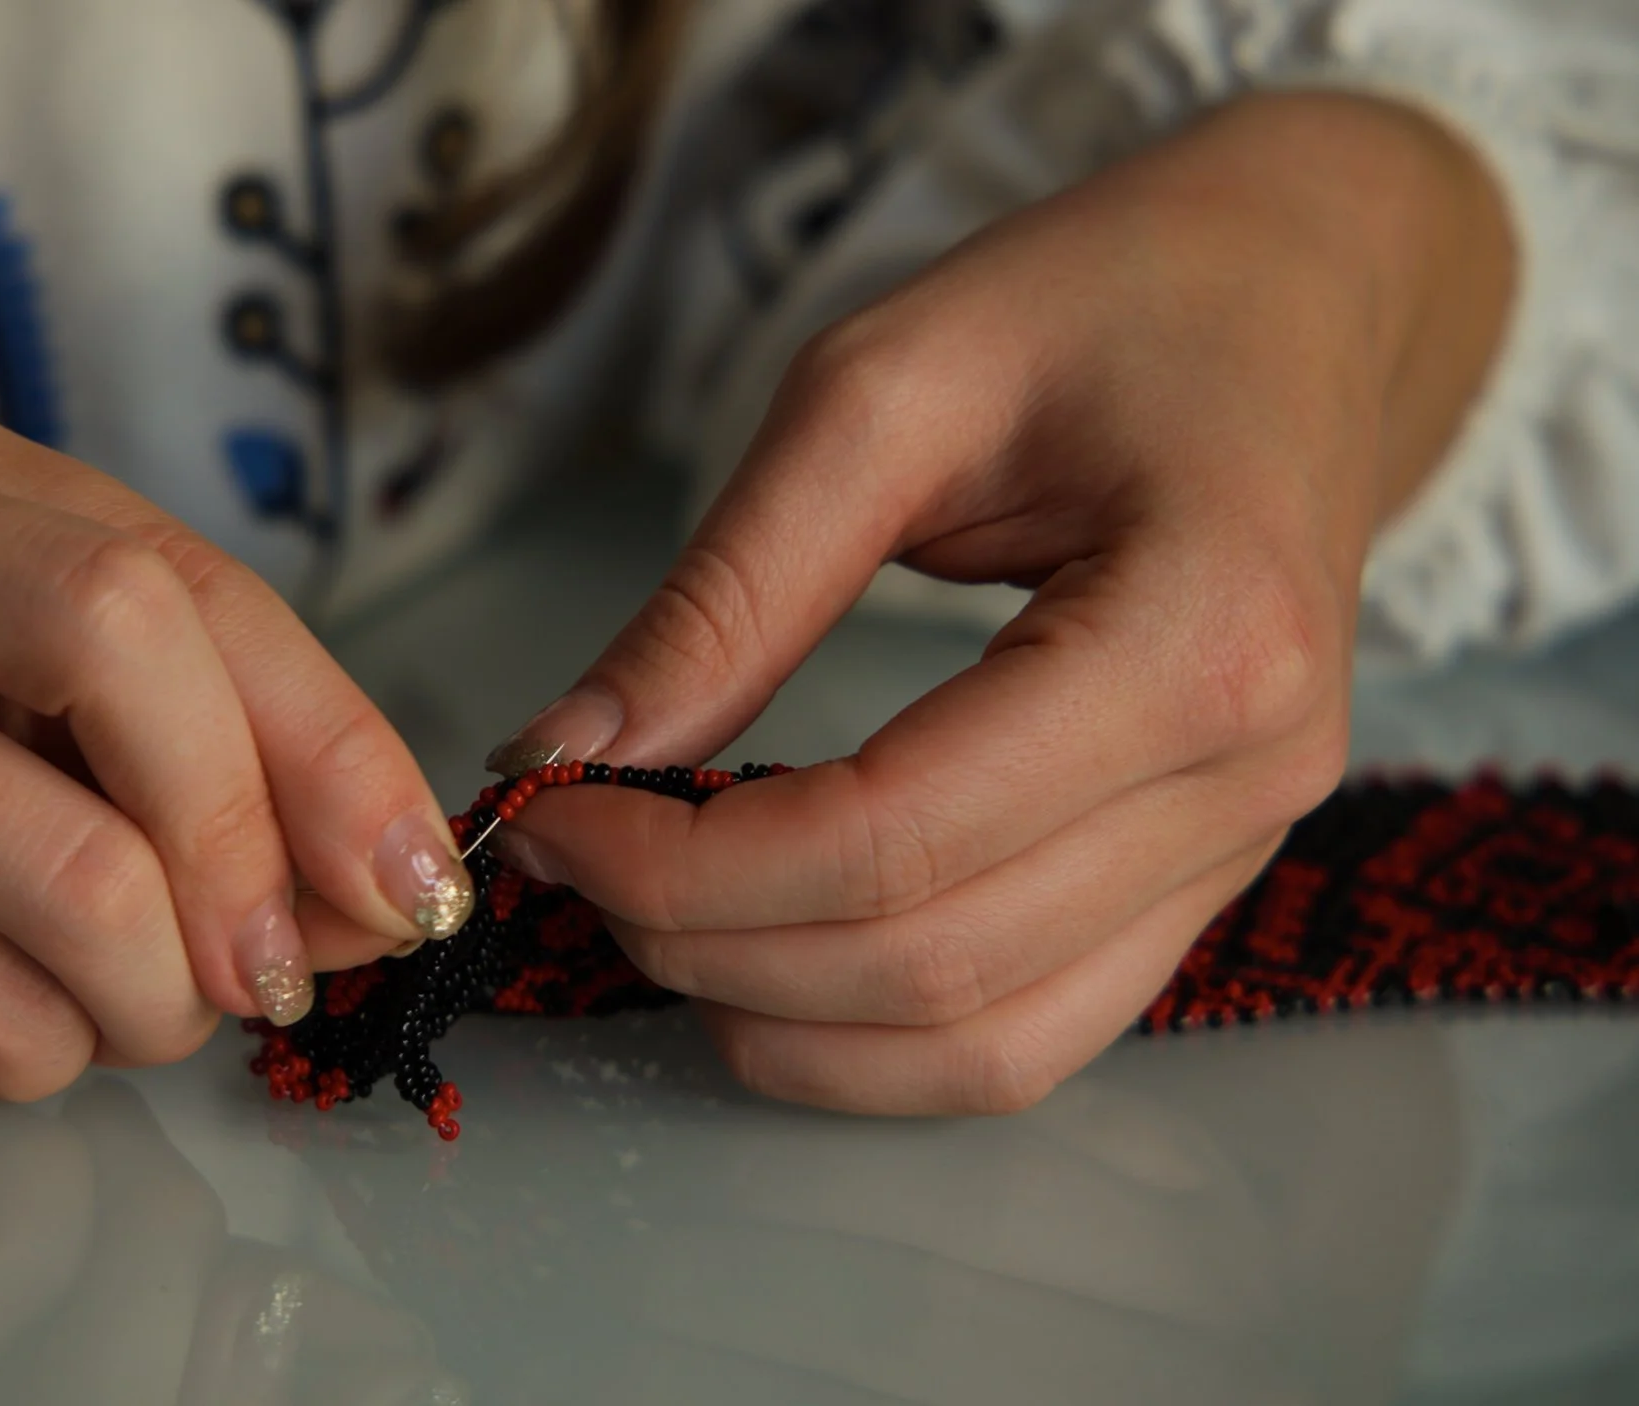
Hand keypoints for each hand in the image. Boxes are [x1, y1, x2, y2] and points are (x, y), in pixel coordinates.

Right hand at [0, 361, 473, 1198]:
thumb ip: (167, 747)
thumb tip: (382, 872)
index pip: (185, 571)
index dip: (329, 735)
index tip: (405, 869)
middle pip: (136, 645)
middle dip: (247, 845)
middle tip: (264, 971)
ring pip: (81, 862)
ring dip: (143, 991)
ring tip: (98, 1017)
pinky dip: (25, 1046)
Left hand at [476, 94, 1514, 1113]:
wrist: (1302, 300)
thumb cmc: (1107, 301)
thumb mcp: (882, 389)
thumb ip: (728, 590)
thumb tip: (564, 749)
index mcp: (1199, 636)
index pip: (894, 840)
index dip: (684, 861)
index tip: (544, 805)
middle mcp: (1250, 779)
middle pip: (929, 964)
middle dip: (704, 939)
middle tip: (568, 846)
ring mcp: (1245, 848)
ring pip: (985, 1046)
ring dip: (780, 1015)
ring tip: (649, 907)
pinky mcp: (1206, 881)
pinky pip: (1032, 1034)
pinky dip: (872, 1037)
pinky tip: (758, 952)